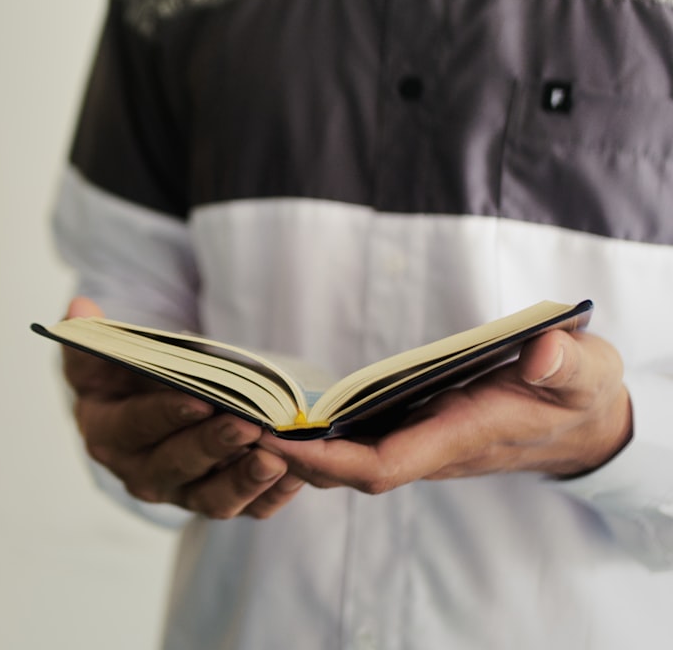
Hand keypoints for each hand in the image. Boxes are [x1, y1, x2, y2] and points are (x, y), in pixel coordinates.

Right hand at [63, 297, 303, 518]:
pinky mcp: (219, 500)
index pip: (136, 427)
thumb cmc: (121, 379)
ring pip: (213, 499)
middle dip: (213, 446)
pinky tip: (296, 473)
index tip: (199, 400)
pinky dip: (273, 495)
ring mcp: (182, 493)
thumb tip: (78, 309)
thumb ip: (89, 337)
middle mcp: (142, 474)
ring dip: (245, 480)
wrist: (144, 406)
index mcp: (108, 435)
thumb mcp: (97, 355)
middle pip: (177, 467)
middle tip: (247, 425)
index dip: (166, 415)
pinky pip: (249, 508)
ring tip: (275, 457)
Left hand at [260, 329, 632, 492]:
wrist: (581, 420)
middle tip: (235, 426)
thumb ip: (568, 364)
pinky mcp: (417, 429)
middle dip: (294, 458)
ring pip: (350, 460)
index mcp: (463, 436)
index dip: (329, 460)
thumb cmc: (580, 394)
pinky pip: (359, 444)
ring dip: (298, 448)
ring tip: (244, 418)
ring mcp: (422, 441)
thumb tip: (540, 353)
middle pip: (351, 470)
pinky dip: (320, 437)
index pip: (385, 464)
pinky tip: (284, 416)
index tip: (277, 442)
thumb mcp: (588, 371)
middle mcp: (433, 448)